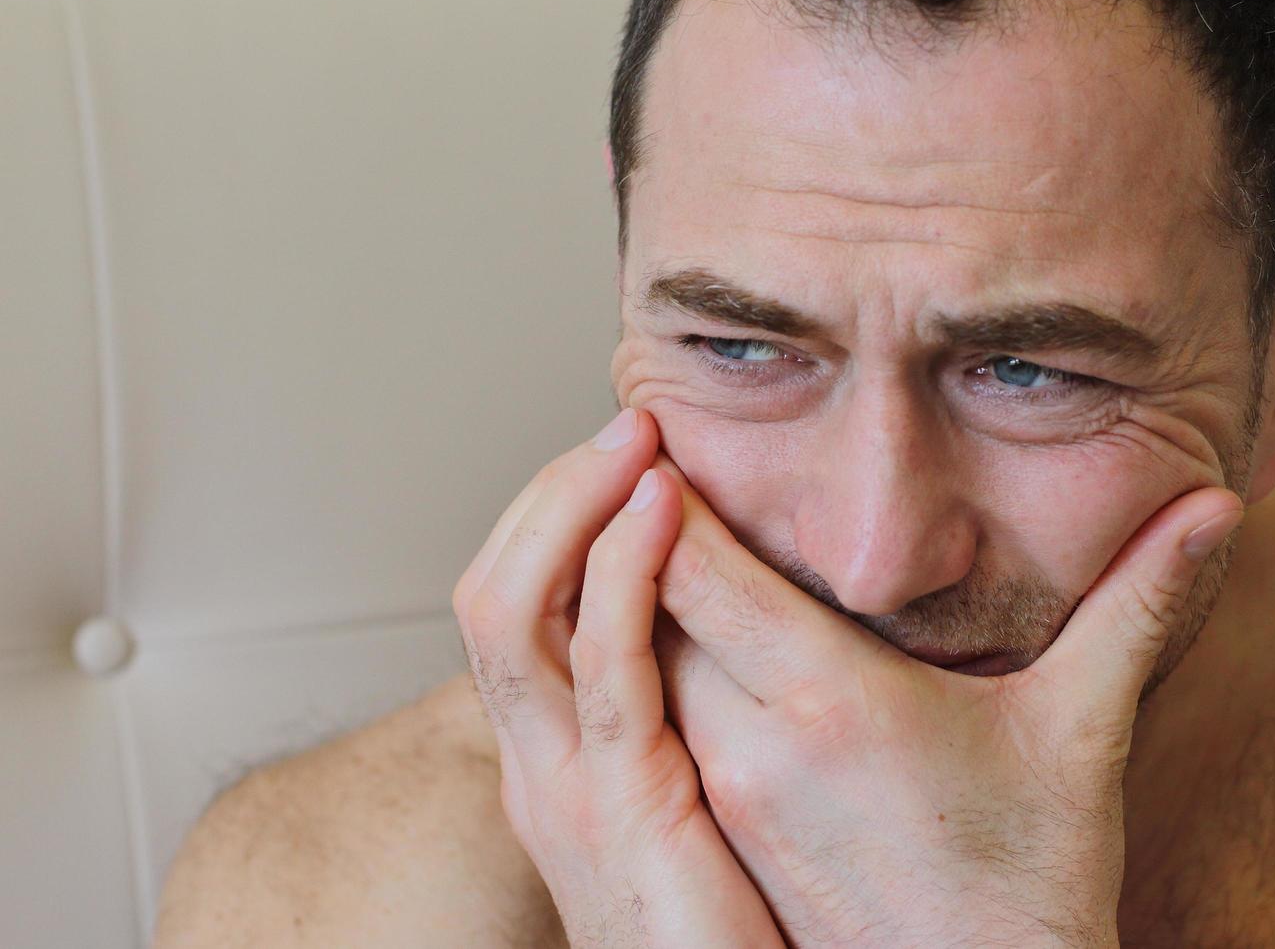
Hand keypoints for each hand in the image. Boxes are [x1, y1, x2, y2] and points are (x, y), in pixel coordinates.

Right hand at [452, 408, 783, 948]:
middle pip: (492, 588)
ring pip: (514, 607)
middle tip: (627, 424)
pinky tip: (663, 506)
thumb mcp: (684, 799)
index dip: (556, 521)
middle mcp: (537, 761)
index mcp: (554, 754)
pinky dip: (621, 568)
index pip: (516, 606)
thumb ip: (678, 719)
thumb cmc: (733, 917)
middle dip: (552, 492)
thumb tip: (716, 630)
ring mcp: (564, 783)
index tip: (627, 459)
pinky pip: (602, 662)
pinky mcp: (622, 804)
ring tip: (636, 436)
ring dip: (572, 504)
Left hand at [649, 454, 1244, 946]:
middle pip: (642, 609)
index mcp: (830, 695)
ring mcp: (721, 802)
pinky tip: (670, 653)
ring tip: (637, 551)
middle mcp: (752, 745)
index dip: (661, 496)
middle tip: (636, 480)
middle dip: (632, 543)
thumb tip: (1215, 507)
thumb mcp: (1081, 729)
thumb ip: (1136, 605)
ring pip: (634, 673)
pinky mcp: (713, 843)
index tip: (659, 441)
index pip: (693, 565)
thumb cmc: (1031, 878)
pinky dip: (644, 682)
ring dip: (632, 613)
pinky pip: (644, 735)